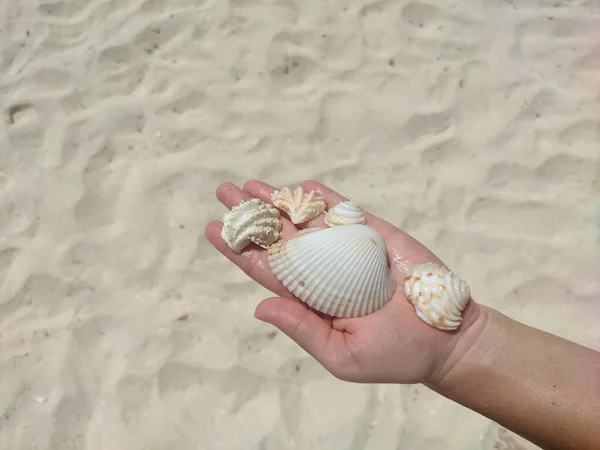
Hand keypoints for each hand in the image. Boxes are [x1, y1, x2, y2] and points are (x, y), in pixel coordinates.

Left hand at [205, 180, 483, 384]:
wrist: (446, 338)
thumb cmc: (394, 354)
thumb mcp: (341, 354)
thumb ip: (301, 327)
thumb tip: (259, 306)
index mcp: (309, 298)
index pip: (267, 269)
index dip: (239, 250)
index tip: (213, 229)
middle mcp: (322, 269)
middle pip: (278, 237)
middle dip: (250, 215)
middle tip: (224, 192)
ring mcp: (346, 248)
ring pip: (304, 219)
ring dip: (277, 199)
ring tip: (250, 184)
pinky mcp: (373, 234)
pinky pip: (344, 211)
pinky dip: (322, 197)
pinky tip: (300, 184)